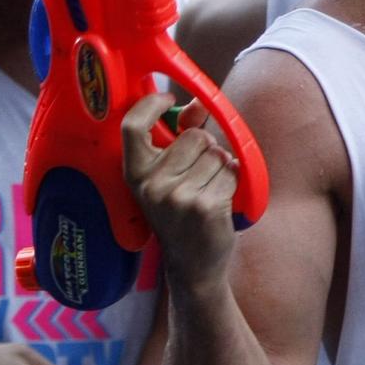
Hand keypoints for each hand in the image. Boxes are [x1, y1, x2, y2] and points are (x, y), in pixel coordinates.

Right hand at [122, 95, 237, 294]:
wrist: (192, 265)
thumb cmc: (181, 216)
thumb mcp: (171, 178)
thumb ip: (182, 138)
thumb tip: (199, 105)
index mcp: (135, 173)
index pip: (132, 127)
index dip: (150, 105)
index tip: (168, 98)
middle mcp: (151, 183)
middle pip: (194, 136)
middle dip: (207, 148)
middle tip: (200, 174)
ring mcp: (176, 196)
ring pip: (217, 154)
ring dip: (222, 168)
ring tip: (209, 191)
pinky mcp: (203, 206)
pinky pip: (231, 173)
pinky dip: (233, 183)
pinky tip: (220, 202)